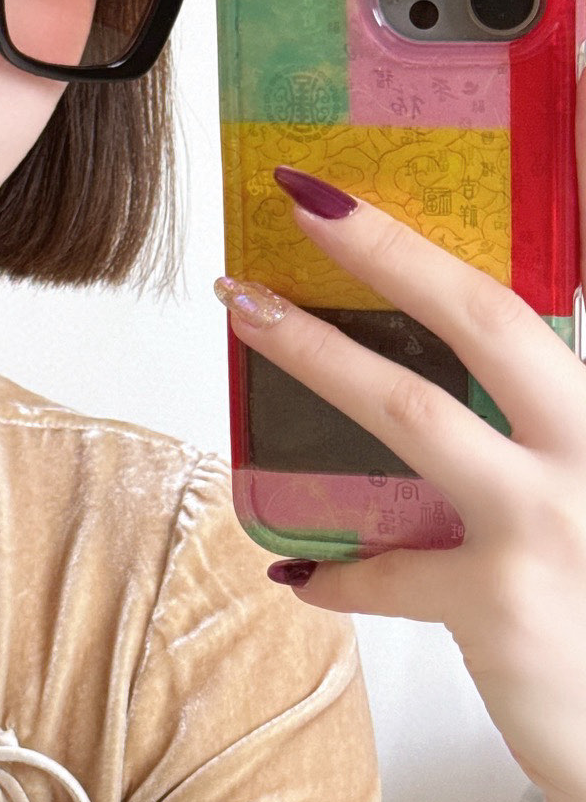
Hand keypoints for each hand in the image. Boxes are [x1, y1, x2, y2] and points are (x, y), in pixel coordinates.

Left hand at [212, 66, 585, 801]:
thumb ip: (540, 437)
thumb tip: (442, 386)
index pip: (527, 307)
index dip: (436, 244)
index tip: (356, 195)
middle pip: (484, 322)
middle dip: (388, 252)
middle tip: (302, 204)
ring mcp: (553, 527)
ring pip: (414, 417)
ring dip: (319, 357)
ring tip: (247, 316)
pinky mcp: (502, 606)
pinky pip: (384, 573)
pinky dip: (338, 574)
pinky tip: (305, 576)